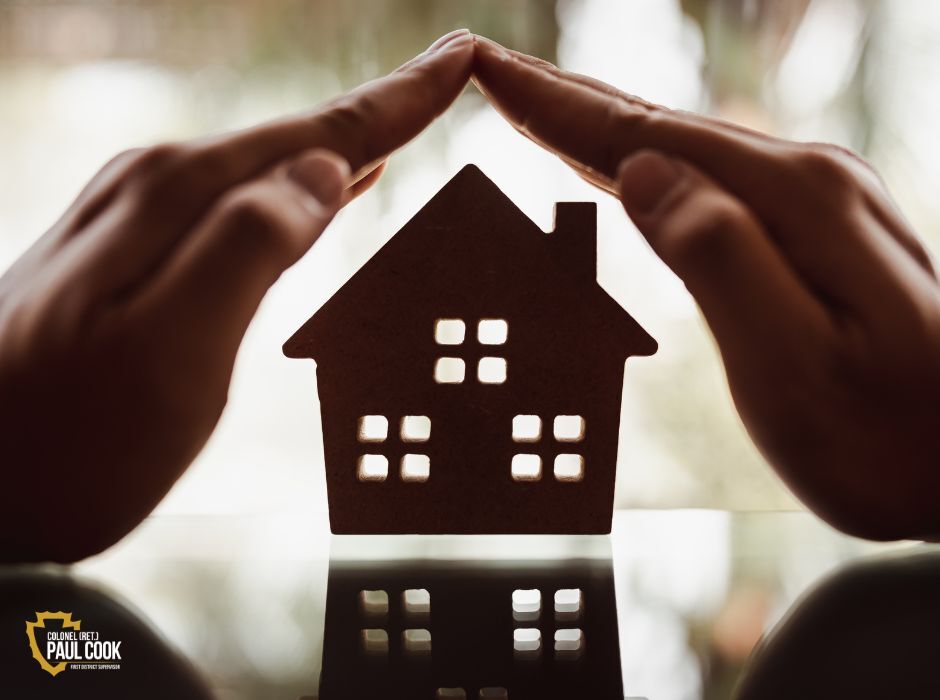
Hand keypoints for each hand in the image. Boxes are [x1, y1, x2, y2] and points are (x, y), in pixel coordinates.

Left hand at [0, 29, 472, 561]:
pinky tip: (315, 186)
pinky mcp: (133, 252)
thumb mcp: (171, 355)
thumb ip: (249, 251)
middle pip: (296, 138)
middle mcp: (156, 189)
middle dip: (379, 109)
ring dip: (340, 143)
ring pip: (268, 165)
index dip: (398, 102)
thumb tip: (325, 172)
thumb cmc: (72, 442)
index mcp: (180, 200)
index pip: (317, 137)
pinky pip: (239, 200)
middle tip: (448, 73)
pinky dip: (294, 185)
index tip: (462, 59)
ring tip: (397, 124)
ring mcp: (138, 218)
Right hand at [473, 36, 939, 539]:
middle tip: (494, 69)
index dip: (556, 107)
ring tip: (540, 106)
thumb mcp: (794, 368)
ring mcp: (814, 203)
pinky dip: (649, 162)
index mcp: (792, 201)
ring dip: (603, 125)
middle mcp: (807, 181)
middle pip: (660, 128)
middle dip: (569, 100)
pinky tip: (628, 164)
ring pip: (682, 149)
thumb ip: (720, 259)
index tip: (486, 69)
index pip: (644, 137)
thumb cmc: (887, 443)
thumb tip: (644, 172)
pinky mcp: (812, 232)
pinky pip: (708, 181)